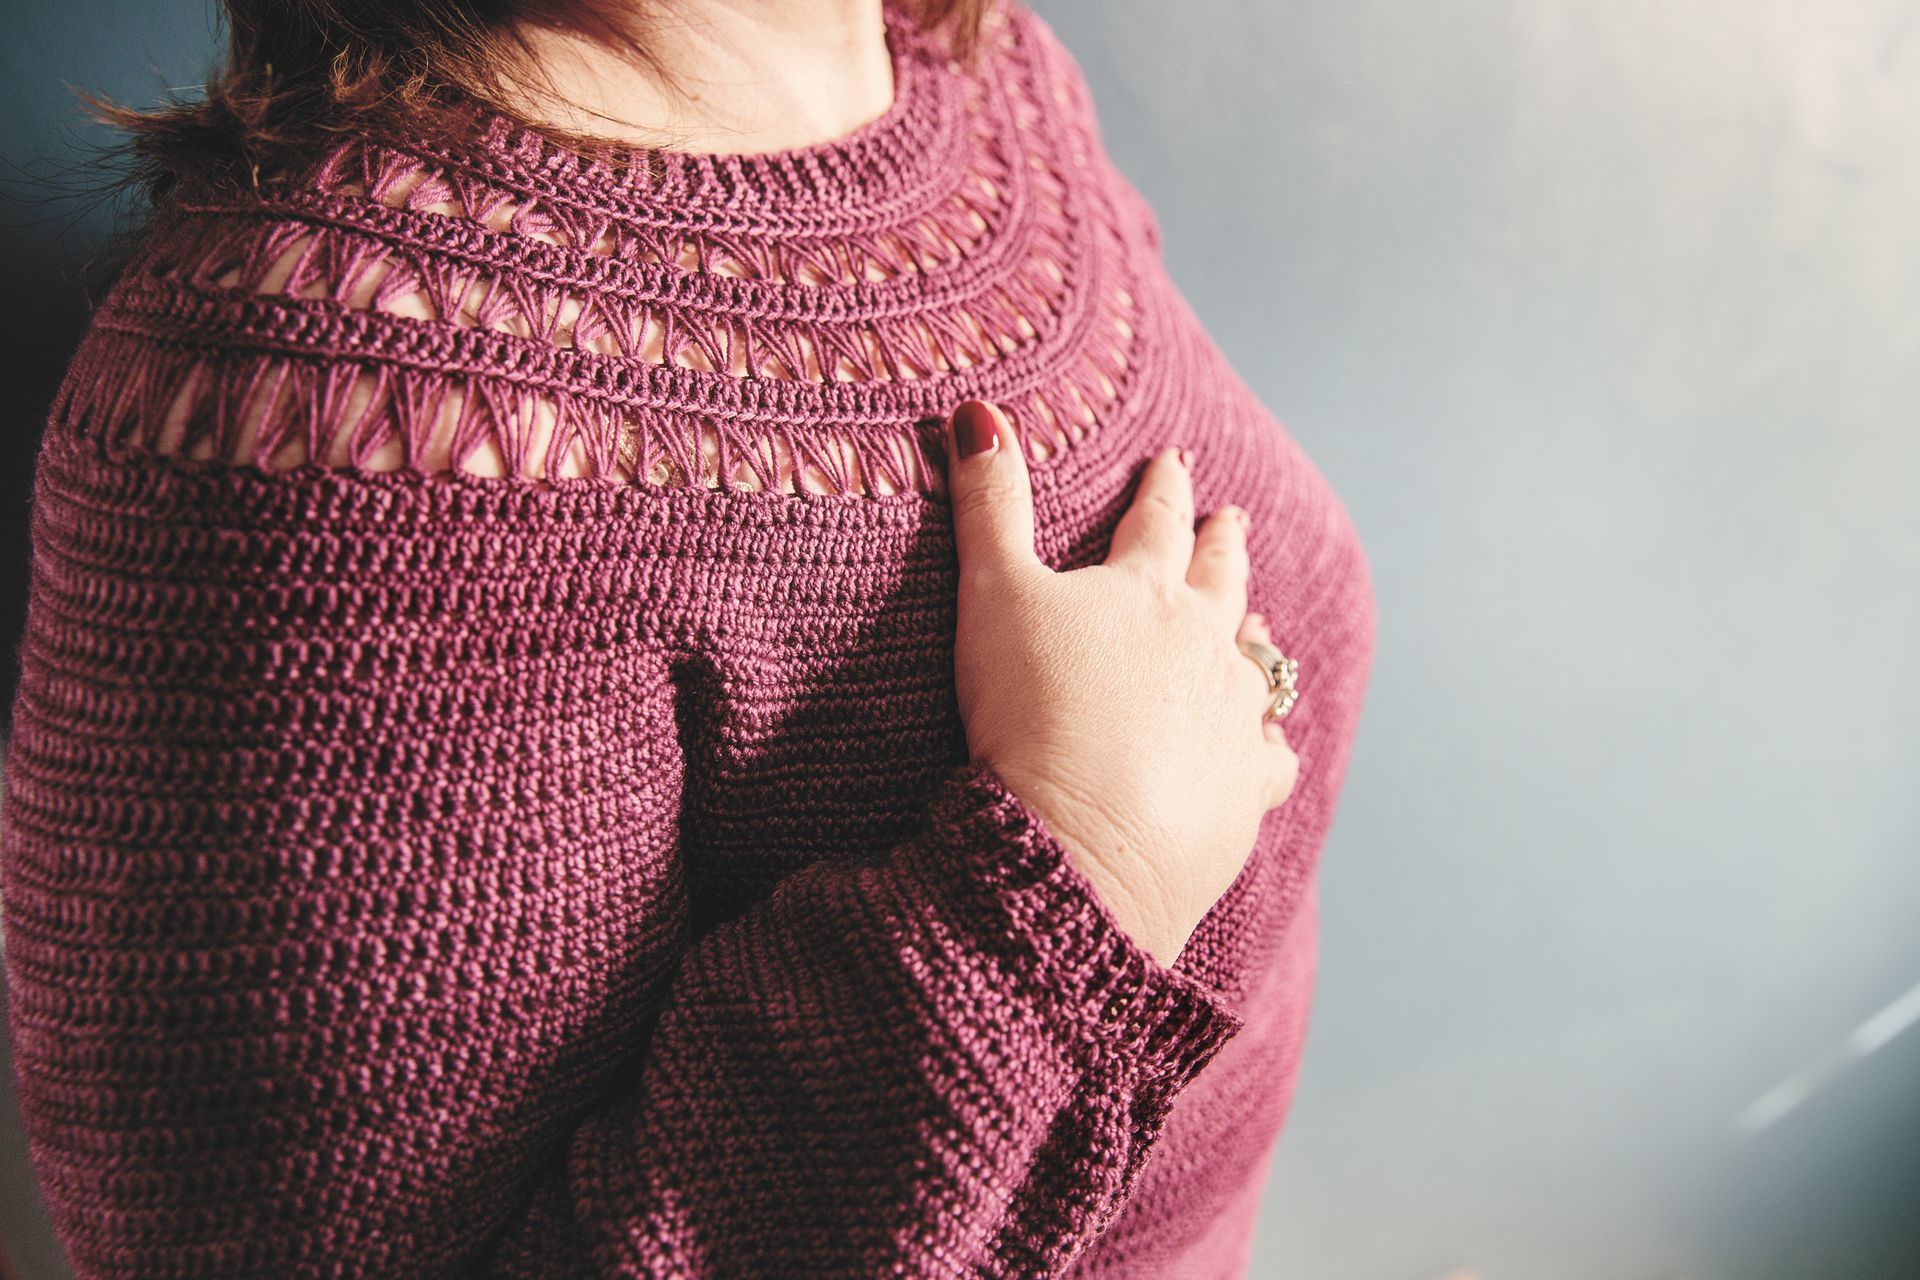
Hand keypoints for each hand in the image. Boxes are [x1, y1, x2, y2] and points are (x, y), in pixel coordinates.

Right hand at [940, 400, 1299, 967]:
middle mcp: (1205, 645)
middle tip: (1232, 520)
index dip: (1163, 489)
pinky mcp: (1246, 788)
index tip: (1174, 463)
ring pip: (1256, 663)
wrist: (1081, 841)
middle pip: (1222, 580)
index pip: (1158, 522)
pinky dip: (1269, 742)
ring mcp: (1233, 717)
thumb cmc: (1030, 711)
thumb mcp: (992, 594)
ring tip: (1258, 623)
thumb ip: (989, 504)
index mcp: (1146, 591)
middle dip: (1222, 545)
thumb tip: (979, 413)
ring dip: (1253, 636)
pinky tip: (1266, 742)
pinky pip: (1271, 755)